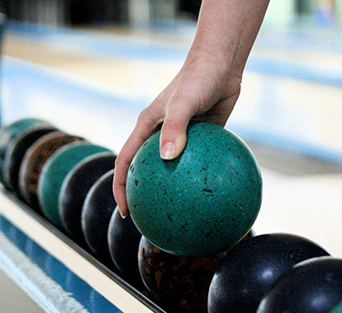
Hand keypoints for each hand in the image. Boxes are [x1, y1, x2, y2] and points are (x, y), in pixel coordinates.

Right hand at [112, 0, 268, 217]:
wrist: (221, 65)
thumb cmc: (197, 79)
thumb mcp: (184, 103)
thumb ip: (175, 128)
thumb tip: (167, 159)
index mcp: (146, 127)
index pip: (125, 163)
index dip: (120, 188)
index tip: (127, 212)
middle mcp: (160, 134)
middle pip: (146, 170)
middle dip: (145, 195)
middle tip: (153, 219)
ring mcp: (181, 137)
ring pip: (173, 169)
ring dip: (174, 190)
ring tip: (183, 213)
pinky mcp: (201, 137)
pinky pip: (198, 163)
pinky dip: (200, 177)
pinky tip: (213, 194)